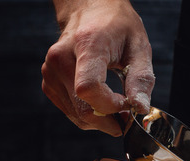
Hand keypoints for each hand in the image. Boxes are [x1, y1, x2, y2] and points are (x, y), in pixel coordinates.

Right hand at [41, 0, 154, 135]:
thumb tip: (139, 107)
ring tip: (116, 105)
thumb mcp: (139, 46)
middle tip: (127, 117)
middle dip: (109, 120)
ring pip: (76, 114)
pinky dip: (88, 114)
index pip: (88, 88)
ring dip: (100, 119)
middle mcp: (61, 58)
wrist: (90, 11)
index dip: (110, 105)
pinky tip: (101, 101)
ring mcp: (50, 70)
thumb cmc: (116, 26)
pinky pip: (70, 111)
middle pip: (82, 108)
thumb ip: (141, 79)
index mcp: (86, 45)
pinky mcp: (48, 81)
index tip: (126, 104)